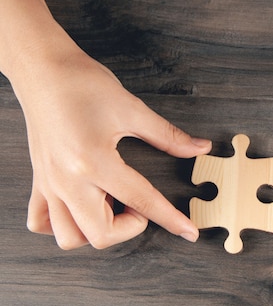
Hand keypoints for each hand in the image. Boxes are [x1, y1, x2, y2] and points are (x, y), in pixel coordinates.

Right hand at [15, 51, 211, 249]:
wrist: (42, 68)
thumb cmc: (83, 84)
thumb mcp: (132, 109)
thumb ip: (168, 136)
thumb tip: (200, 148)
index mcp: (94, 161)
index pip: (141, 200)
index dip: (171, 219)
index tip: (189, 232)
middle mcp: (68, 180)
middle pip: (100, 234)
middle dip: (129, 228)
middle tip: (139, 204)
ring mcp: (50, 184)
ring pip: (70, 237)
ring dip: (96, 231)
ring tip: (110, 205)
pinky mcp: (39, 181)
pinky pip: (41, 222)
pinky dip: (64, 225)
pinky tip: (82, 208)